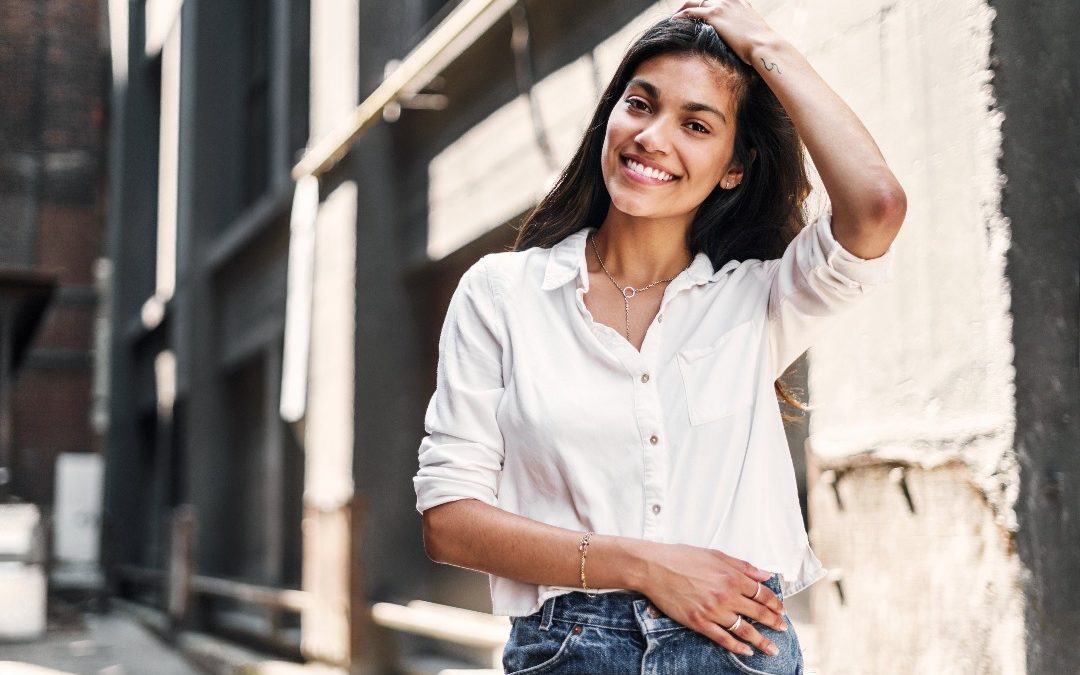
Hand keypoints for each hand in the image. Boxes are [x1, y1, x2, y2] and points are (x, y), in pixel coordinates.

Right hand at [635, 541, 787, 656]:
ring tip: (773, 649)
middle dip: (774, 622)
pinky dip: (737, 647)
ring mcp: (713, 611)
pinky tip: (746, 651)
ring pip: (745, 630)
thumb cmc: (681, 557)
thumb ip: (743, 566)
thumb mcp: (716, 555)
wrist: (654, 567)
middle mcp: (726, 595)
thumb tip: (765, 574)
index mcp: (732, 577)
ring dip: (762, 641)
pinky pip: (723, 638)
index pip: (762, 593)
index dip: (775, 603)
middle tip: (783, 629)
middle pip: (758, 613)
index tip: (781, 609)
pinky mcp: (699, 622)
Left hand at [672, 0, 776, 66]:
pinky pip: (691, 12)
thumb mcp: (753, 33)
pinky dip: (681, 15)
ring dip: (683, 9)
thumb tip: (739, 44)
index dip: (705, 6)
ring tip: (675, 18)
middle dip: (692, 5)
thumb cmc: (761, 46)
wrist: (764, 45)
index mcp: (739, 2)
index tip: (698, 13)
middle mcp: (730, 0)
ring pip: (695, 2)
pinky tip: (673, 21)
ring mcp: (722, 5)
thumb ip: (743, 32)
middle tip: (682, 15)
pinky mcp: (714, 15)